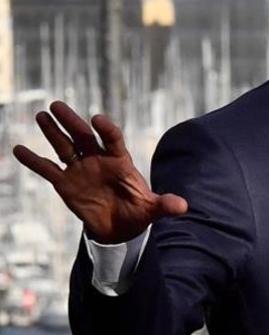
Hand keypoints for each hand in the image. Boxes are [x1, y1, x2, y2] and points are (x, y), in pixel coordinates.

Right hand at [12, 101, 186, 243]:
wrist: (120, 228)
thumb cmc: (138, 213)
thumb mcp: (152, 210)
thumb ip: (165, 205)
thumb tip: (183, 207)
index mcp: (121, 162)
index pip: (113, 140)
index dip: (106, 129)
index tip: (97, 119)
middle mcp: (99, 161)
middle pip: (84, 137)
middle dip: (72, 122)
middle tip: (57, 105)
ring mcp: (81, 170)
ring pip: (64, 147)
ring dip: (52, 132)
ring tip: (41, 115)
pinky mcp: (66, 183)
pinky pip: (47, 169)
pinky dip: (34, 161)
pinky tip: (18, 149)